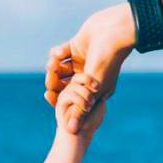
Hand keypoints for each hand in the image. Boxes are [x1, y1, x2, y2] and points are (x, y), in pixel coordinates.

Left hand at [45, 5, 134, 132]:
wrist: (114, 31)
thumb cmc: (107, 60)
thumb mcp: (92, 88)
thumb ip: (79, 109)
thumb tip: (70, 131)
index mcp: (94, 88)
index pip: (73, 97)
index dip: (59, 97)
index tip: (48, 96)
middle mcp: (89, 75)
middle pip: (65, 83)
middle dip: (55, 81)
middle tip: (50, 78)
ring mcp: (83, 59)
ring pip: (62, 67)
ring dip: (55, 66)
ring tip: (54, 63)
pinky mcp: (78, 45)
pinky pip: (62, 52)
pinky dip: (58, 53)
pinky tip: (59, 52)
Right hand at [54, 79, 105, 136]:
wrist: (78, 139)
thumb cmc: (90, 124)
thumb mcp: (99, 106)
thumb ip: (100, 93)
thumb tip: (101, 83)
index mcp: (80, 91)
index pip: (83, 77)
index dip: (91, 78)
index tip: (99, 86)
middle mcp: (70, 92)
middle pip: (77, 77)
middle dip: (87, 79)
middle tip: (96, 88)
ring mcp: (64, 98)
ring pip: (73, 86)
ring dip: (85, 93)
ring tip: (91, 104)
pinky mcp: (59, 105)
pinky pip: (68, 94)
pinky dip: (79, 100)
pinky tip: (86, 108)